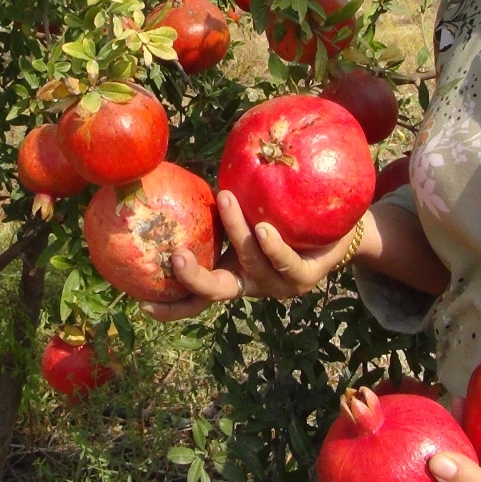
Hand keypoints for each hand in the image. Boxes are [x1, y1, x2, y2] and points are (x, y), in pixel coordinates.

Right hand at [139, 190, 359, 320]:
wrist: (336, 230)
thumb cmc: (281, 218)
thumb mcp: (244, 215)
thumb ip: (215, 208)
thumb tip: (175, 175)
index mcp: (230, 274)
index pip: (195, 298)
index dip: (171, 306)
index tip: (144, 304)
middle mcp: (250, 285)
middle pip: (216, 293)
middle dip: (194, 279)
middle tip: (175, 257)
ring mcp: (277, 284)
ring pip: (250, 263)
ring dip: (236, 231)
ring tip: (226, 199)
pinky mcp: (304, 276)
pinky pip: (284, 262)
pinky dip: (272, 245)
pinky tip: (264, 227)